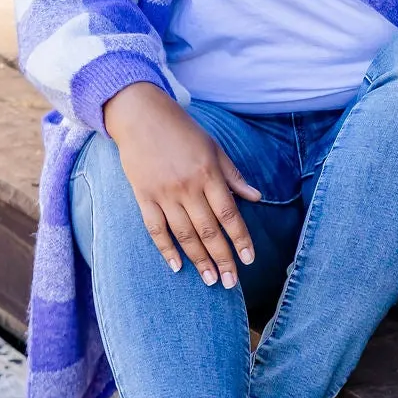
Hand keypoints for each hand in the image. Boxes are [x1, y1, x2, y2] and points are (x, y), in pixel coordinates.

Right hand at [102, 83, 260, 287]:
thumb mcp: (214, 148)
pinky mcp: (143, 196)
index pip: (229, 214)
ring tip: (209, 279)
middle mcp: (188, 186)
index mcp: (209, 174)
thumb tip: (256, 198)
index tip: (248, 260)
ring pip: (185, 234)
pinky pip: (156, 229)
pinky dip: (166, 249)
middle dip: (222, 258)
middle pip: (208, 230)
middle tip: (230, 282)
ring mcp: (164, 193)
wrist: (141, 115)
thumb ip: (233, 176)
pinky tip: (177, 266)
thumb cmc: (182, 130)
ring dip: (198, 260)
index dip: (240, 239)